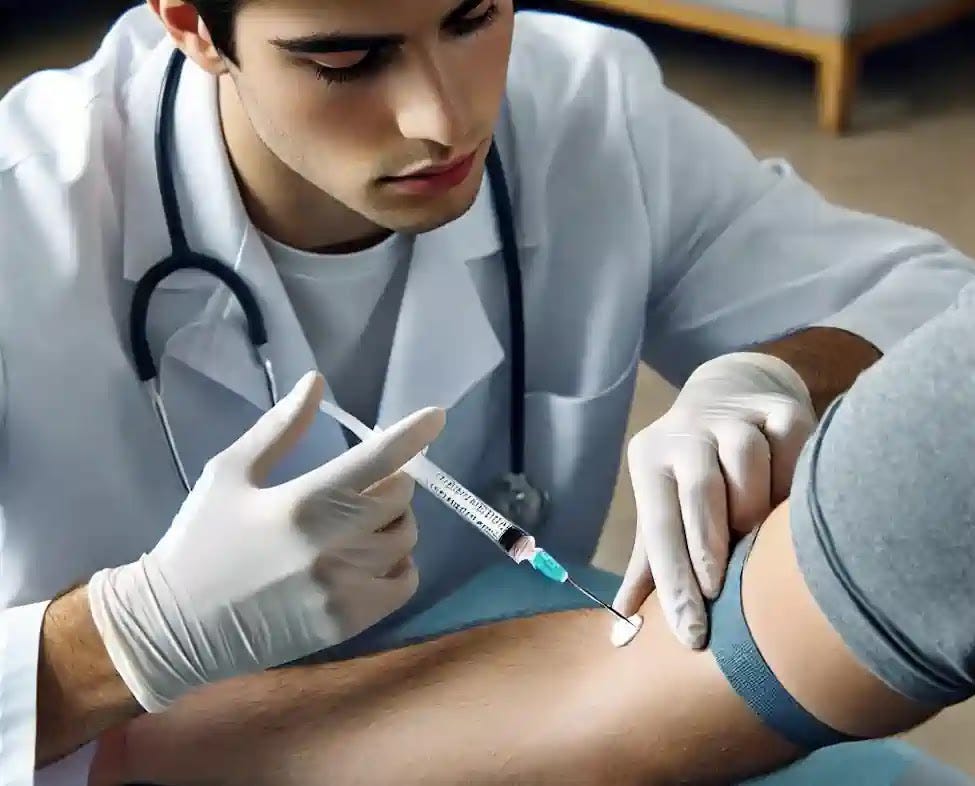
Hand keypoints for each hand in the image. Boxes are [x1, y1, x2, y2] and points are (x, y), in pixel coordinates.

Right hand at [87, 371, 444, 711]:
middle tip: (362, 487)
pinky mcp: (348, 623)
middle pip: (399, 499)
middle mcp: (333, 545)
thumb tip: (316, 382)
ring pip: (405, 539)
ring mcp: (344, 588)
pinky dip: (397, 564)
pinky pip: (404, 582)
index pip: (377, 459)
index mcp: (304, 502)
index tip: (436, 416)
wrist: (175, 628)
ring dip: (392, 523)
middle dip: (390, 484)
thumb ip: (281, 428)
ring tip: (360, 524)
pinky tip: (369, 559)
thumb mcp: (230, 473)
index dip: (412, 434)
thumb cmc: (200, 540)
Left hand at [613, 352, 815, 647]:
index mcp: (651, 459)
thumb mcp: (663, 502)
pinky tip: (794, 514)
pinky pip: (792, 450)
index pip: (658, 527)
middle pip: (699, 492)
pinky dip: (793, 484)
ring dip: (754, 513)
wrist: (731, 388)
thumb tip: (622, 625)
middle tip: (724, 597)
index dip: (674, 583)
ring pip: (747, 465)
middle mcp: (687, 433)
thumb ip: (650, 561)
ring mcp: (736, 417)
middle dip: (709, 550)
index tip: (691, 635)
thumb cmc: (692, 469)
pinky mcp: (783, 409)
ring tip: (759, 548)